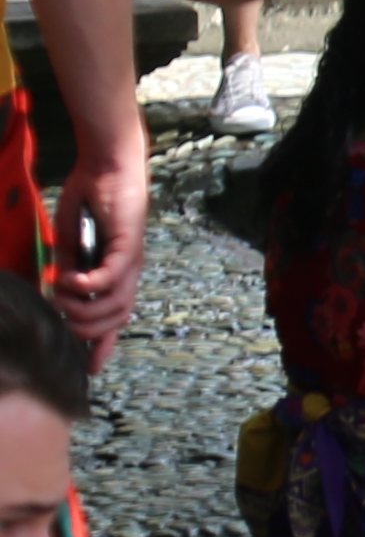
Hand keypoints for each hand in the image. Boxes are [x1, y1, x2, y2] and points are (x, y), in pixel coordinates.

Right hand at [43, 117, 144, 351]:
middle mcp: (129, 271)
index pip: (115, 318)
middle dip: (86, 328)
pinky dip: (90, 283)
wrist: (105, 166)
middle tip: (61, 317)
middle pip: (117, 318)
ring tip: (62, 294)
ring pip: (116, 302)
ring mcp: (131, 258)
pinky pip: (112, 275)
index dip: (104, 345)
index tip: (91, 370)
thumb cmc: (89, 203)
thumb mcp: (72, 246)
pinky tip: (70, 278)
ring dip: (84, 306)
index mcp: (117, 275)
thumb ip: (68, 270)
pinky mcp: (129, 242)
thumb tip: (60, 293)